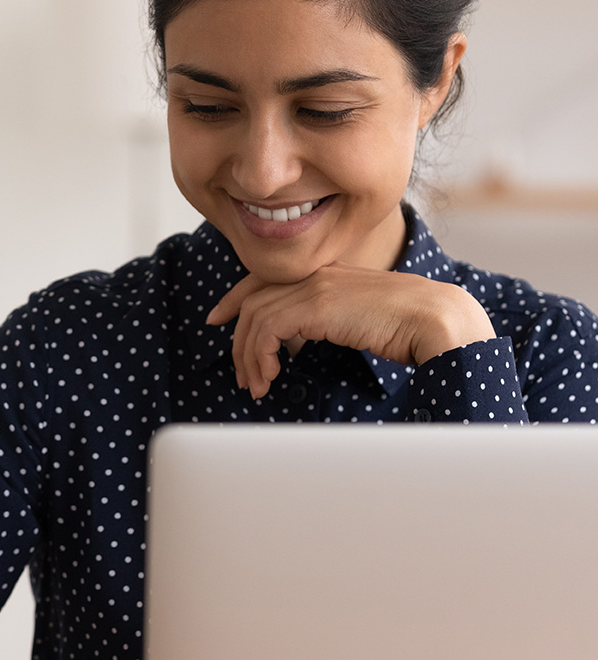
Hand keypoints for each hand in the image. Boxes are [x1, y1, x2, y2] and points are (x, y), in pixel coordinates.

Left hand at [206, 263, 495, 398]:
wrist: (439, 320)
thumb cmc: (412, 328)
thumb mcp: (361, 321)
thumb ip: (333, 322)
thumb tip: (307, 344)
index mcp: (328, 274)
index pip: (266, 279)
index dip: (236, 298)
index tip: (219, 320)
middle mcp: (317, 274)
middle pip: (253, 299)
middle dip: (238, 338)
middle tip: (241, 373)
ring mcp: (316, 286)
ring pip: (255, 316)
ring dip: (248, 356)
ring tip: (256, 385)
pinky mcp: (316, 304)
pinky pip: (267, 327)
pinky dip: (259, 354)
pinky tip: (270, 376)